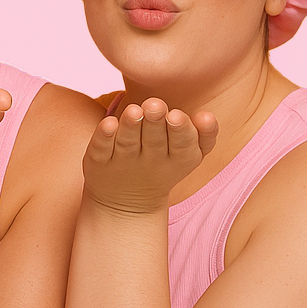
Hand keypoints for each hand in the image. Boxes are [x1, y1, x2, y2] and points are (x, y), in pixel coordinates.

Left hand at [82, 98, 217, 213]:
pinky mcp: (98, 162)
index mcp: (177, 158)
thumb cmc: (162, 163)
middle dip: (155, 122)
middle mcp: (150, 161)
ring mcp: (123, 161)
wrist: (125, 202)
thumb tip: (208, 116)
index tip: (176, 115)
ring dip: (131, 126)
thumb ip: (202, 134)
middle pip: (154, 141)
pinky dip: (104, 137)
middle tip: (154, 105)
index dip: (181, 131)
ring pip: (128, 143)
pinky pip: (102, 149)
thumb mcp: (188, 154)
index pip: (182, 144)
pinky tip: (108, 123)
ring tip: (134, 110)